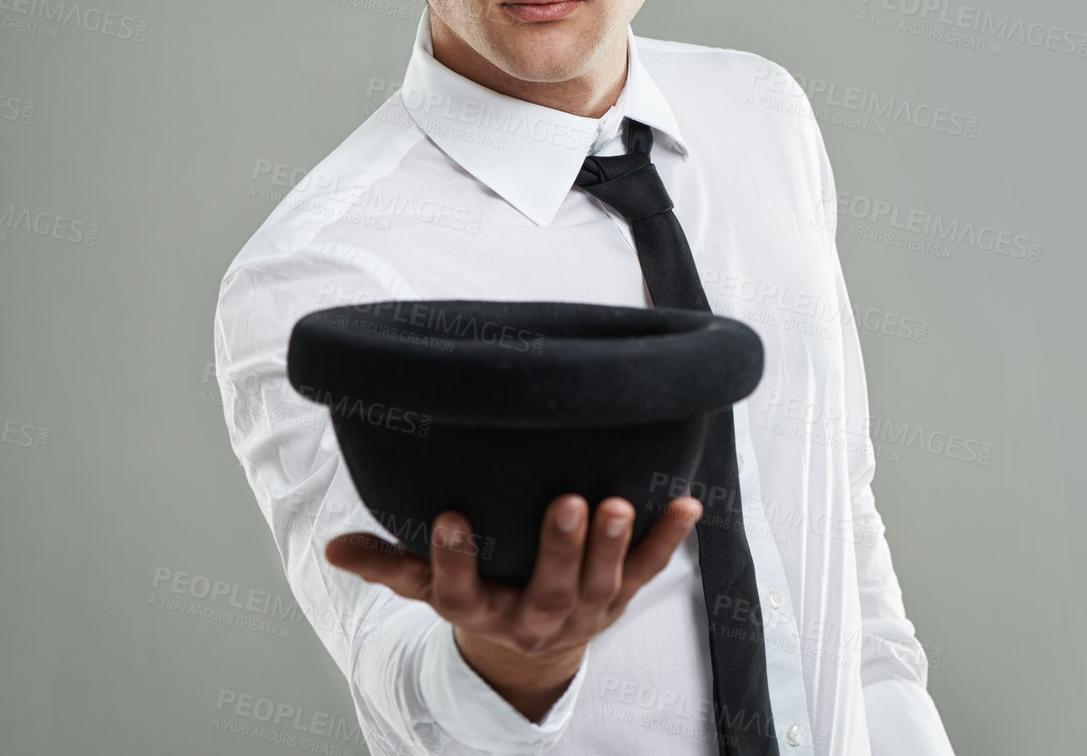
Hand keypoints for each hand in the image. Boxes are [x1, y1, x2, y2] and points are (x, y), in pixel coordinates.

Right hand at [325, 493, 701, 717]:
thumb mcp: (429, 587)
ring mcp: (583, 608)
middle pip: (547, 587)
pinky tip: (687, 505)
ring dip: (613, 544)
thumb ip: (389, 564)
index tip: (452, 517)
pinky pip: (648, 569)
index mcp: (479, 610)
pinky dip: (668, 539)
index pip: (460, 590)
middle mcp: (533, 616)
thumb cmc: (479, 594)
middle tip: (566, 502)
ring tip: (618, 504)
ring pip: (602, 582)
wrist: (531, 650)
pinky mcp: (620, 596)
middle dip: (559, 547)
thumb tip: (335, 548)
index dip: (454, 559)